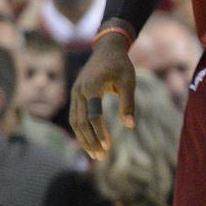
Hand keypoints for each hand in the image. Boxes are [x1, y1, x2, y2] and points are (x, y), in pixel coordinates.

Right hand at [69, 34, 135, 159]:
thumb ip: (128, 103)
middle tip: (101, 157)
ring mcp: (75, 93)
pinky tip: (89, 142)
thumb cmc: (120, 65)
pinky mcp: (76, 95)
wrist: (107, 49)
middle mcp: (79, 91)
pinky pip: (75, 116)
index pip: (93, 115)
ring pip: (75, 121)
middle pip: (80, 122)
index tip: (108, 146)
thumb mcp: (128, 82)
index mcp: (92, 87)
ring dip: (83, 139)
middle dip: (90, 141)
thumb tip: (130, 126)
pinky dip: (81, 130)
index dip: (100, 132)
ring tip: (95, 154)